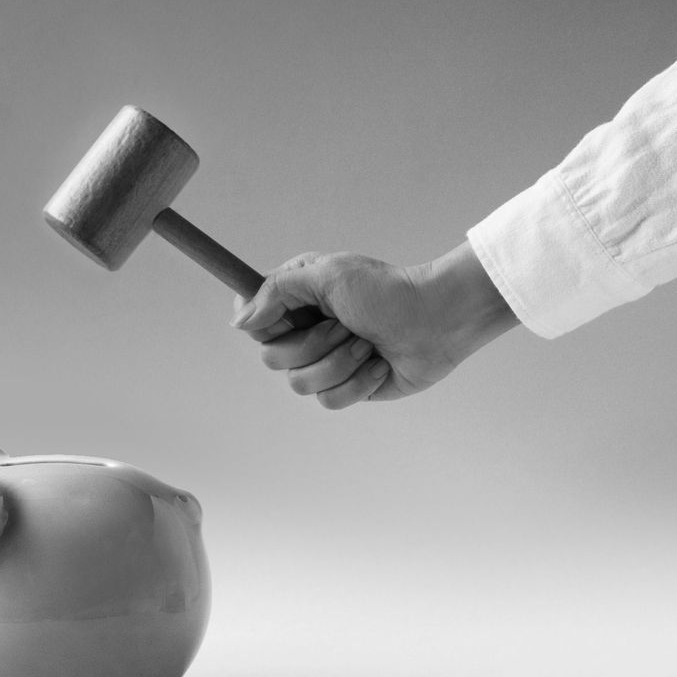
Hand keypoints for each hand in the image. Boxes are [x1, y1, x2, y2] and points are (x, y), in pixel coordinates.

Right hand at [231, 242, 517, 408]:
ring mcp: (325, 362)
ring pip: (300, 384)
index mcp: (296, 300)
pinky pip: (329, 401)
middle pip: (273, 359)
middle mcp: (305, 331)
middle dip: (314, 344)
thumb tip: (238, 322)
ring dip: (340, 363)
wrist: (438, 319)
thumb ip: (276, 291)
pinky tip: (378, 365)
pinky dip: (358, 383)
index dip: (267, 326)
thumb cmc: (387, 290)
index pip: (253, 324)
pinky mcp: (347, 387)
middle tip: (345, 325)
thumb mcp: (327, 275)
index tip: (292, 316)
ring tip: (367, 345)